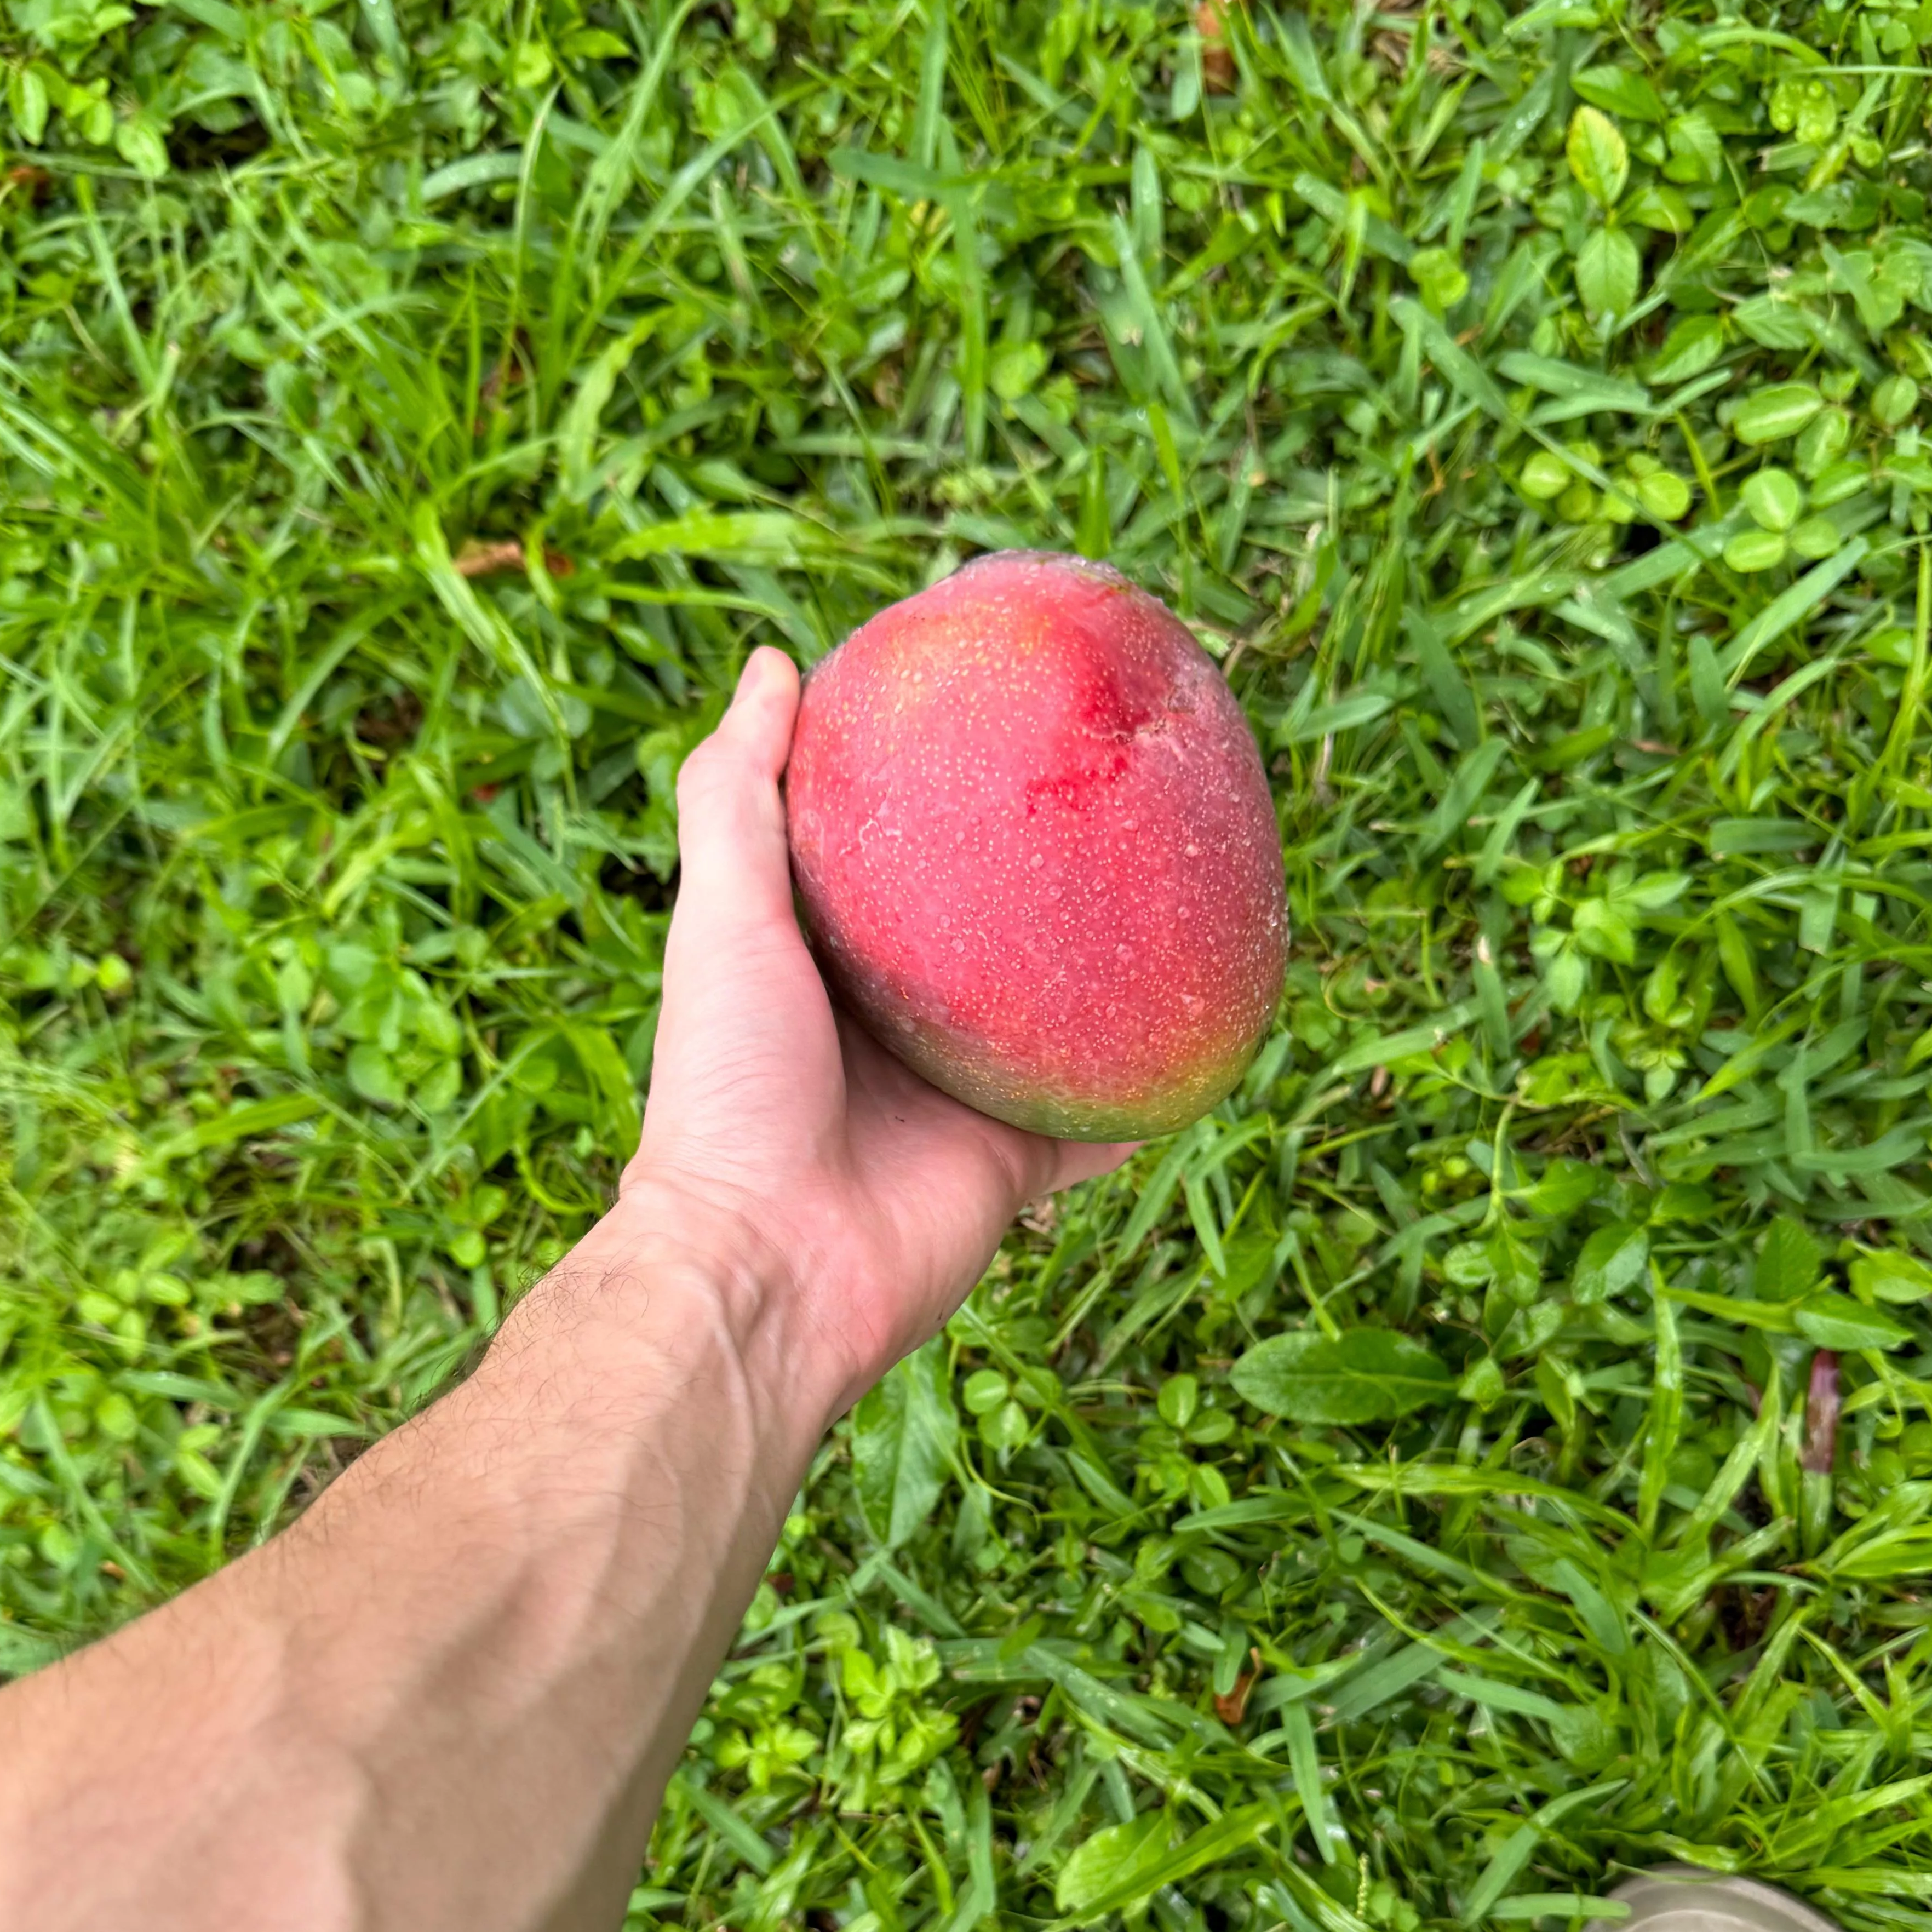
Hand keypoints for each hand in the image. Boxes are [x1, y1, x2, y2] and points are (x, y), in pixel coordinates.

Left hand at [614, 648, 1131, 1425]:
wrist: (771, 1265)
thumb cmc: (731, 1085)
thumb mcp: (723, 915)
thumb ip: (737, 794)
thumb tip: (774, 666)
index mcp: (828, 965)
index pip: (895, 862)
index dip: (940, 796)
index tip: (998, 721)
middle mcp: (899, 1027)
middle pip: (990, 936)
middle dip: (1047, 882)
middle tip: (1119, 796)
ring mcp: (963, 1096)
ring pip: (1060, 1021)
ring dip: (1116, 976)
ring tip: (1186, 893)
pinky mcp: (1020, 1161)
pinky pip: (1107, 1114)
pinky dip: (1154, 1081)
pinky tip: (1208, 1022)